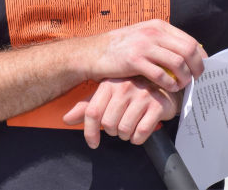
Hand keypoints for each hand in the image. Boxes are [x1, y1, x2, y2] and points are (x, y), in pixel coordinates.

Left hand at [63, 76, 179, 148]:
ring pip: (124, 129)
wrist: (161, 84)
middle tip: (118, 127)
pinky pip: (141, 132)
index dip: (89, 131)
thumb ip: (86, 107)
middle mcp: (124, 88)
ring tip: (129, 128)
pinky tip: (138, 133)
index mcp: (108, 85)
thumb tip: (66, 119)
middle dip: (111, 132)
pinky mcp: (157, 106)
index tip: (93, 143)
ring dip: (125, 135)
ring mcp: (142, 96)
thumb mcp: (106, 96)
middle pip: (108, 124)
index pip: (92, 112)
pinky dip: (138, 138)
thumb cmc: (129, 92)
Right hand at [86, 19, 206, 92]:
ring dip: (184, 77)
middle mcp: (153, 33)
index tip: (200, 69)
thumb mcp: (143, 36)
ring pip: (178, 63)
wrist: (93, 52)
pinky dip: (169, 84)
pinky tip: (169, 88)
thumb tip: (187, 53)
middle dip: (197, 68)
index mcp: (157, 26)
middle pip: (188, 51)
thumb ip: (163, 41)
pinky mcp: (134, 61)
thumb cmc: (120, 48)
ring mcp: (143, 46)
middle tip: (196, 79)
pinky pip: (161, 75)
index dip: (200, 57)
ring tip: (182, 85)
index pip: (190, 40)